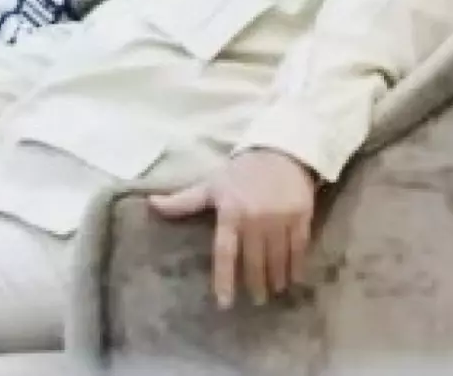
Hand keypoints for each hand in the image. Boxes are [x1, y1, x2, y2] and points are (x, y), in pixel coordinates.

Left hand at [149, 149, 316, 309]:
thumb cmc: (241, 171)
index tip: (225, 303)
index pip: (225, 253)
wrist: (280, 150)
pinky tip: (293, 278)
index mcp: (230, 212)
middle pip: (254, 262)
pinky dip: (296, 266)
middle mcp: (254, 219)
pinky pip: (298, 249)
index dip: (224, 279)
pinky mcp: (301, 217)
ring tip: (274, 291)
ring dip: (276, 279)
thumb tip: (151, 205)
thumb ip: (184, 201)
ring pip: (277, 259)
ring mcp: (280, 219)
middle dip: (255, 284)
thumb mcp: (211, 185)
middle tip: (257, 300)